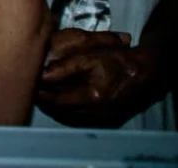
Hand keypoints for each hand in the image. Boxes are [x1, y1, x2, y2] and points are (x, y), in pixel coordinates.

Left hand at [37, 30, 159, 127]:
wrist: (147, 72)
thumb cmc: (118, 60)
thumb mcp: (90, 58)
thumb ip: (65, 67)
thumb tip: (42, 75)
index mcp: (93, 97)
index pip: (57, 101)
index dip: (42, 94)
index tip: (30, 85)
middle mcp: (98, 112)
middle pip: (62, 112)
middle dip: (46, 102)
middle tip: (32, 91)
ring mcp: (104, 118)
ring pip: (70, 118)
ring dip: (56, 108)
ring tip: (43, 96)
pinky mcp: (108, 119)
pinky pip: (81, 119)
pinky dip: (69, 112)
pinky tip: (62, 102)